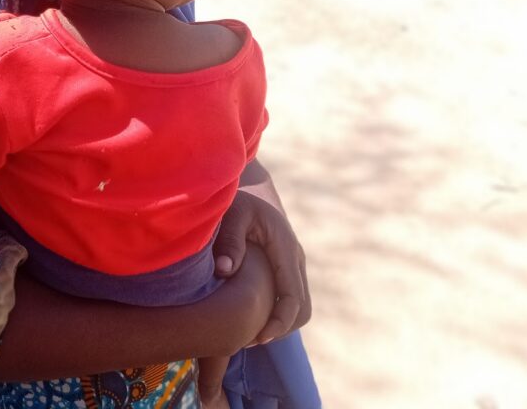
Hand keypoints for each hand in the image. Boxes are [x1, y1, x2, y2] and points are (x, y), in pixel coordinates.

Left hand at [213, 189, 310, 344]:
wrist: (250, 188)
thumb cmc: (238, 200)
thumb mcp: (232, 214)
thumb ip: (229, 240)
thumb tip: (225, 270)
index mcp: (284, 247)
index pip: (292, 297)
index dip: (278, 322)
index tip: (256, 337)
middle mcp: (294, 258)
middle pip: (301, 309)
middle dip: (280, 328)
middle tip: (248, 338)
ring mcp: (292, 263)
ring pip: (298, 306)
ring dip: (279, 323)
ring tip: (246, 332)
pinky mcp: (285, 267)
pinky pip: (289, 298)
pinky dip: (276, 313)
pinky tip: (248, 315)